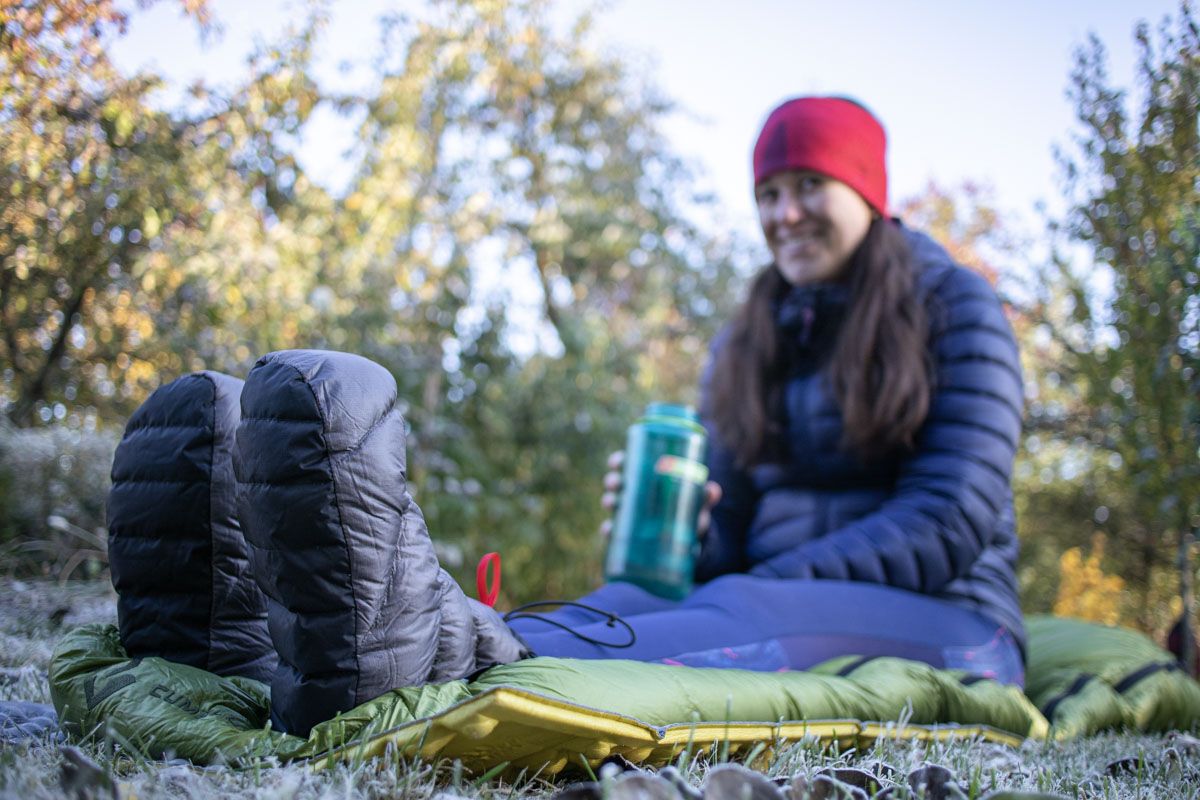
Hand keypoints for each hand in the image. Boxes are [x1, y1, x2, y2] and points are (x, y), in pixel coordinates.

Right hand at [599, 450, 721, 540]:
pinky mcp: (628, 533)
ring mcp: (630, 513)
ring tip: (610, 503)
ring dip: (609, 500)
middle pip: (617, 482)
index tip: (616, 461)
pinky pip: (614, 529)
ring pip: (612, 503)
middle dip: (613, 481)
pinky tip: (608, 530)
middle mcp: (634, 493)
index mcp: (647, 478)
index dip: (619, 460)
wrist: (688, 537)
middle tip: (616, 483)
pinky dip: (609, 529)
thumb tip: (713, 490)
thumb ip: (703, 497)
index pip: (629, 464)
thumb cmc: (689, 510)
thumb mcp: (696, 502)